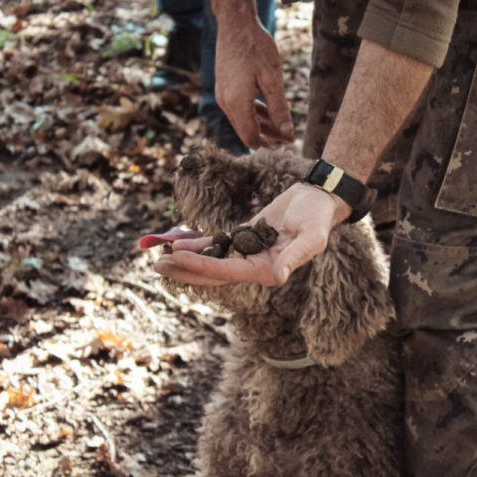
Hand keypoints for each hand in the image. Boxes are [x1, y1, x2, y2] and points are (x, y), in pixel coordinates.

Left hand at [154, 183, 351, 285]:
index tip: (177, 260)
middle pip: (214, 272)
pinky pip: (220, 244)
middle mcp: (256, 266)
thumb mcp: (311, 236)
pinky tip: (178, 243)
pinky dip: (200, 245)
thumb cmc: (318, 217)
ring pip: (213, 259)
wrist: (319, 200)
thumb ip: (295, 257)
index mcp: (269, 269)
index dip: (201, 267)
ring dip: (187, 260)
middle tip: (157, 264)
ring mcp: (249, 252)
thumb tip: (278, 276)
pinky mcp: (246, 237)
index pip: (228, 271)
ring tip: (159, 257)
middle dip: (186, 269)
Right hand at [214, 20, 293, 148]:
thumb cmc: (256, 47)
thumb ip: (279, 110)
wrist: (235, 24)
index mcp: (236, 102)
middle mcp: (225, 102)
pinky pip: (239, 109)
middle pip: (246, 131)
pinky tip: (268, 113)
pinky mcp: (224, 88)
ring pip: (242, 121)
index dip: (268, 145)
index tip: (286, 145)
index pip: (250, 137)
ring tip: (281, 128)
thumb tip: (288, 135)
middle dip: (266, 137)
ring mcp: (222, 95)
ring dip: (261, 125)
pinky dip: (253, 113)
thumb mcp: (273, 80)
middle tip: (288, 139)